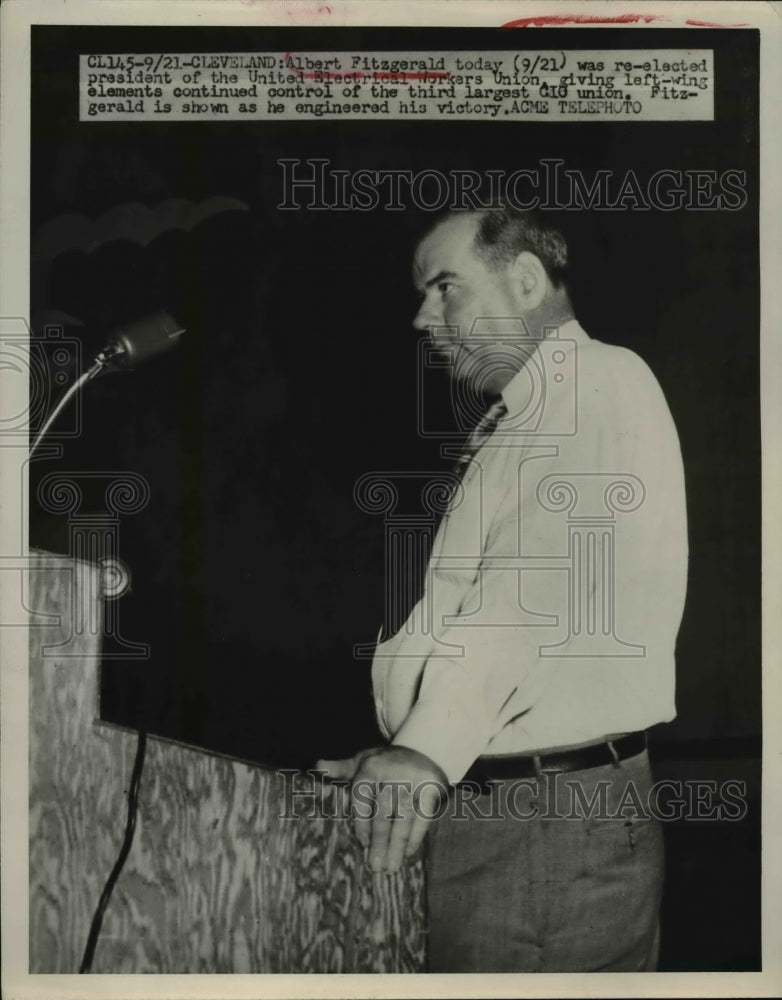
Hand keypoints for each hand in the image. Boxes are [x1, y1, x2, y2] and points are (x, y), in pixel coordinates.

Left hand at [316, 746, 447, 872]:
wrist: (422, 749)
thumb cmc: (384, 763)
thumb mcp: (361, 761)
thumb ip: (339, 768)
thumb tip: (316, 766)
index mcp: (370, 768)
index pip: (363, 799)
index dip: (362, 823)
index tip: (363, 843)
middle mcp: (391, 773)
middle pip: (384, 812)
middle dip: (379, 841)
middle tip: (375, 867)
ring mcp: (413, 780)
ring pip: (404, 817)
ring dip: (398, 844)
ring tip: (392, 867)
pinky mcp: (431, 787)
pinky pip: (423, 815)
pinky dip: (417, 835)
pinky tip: (410, 852)